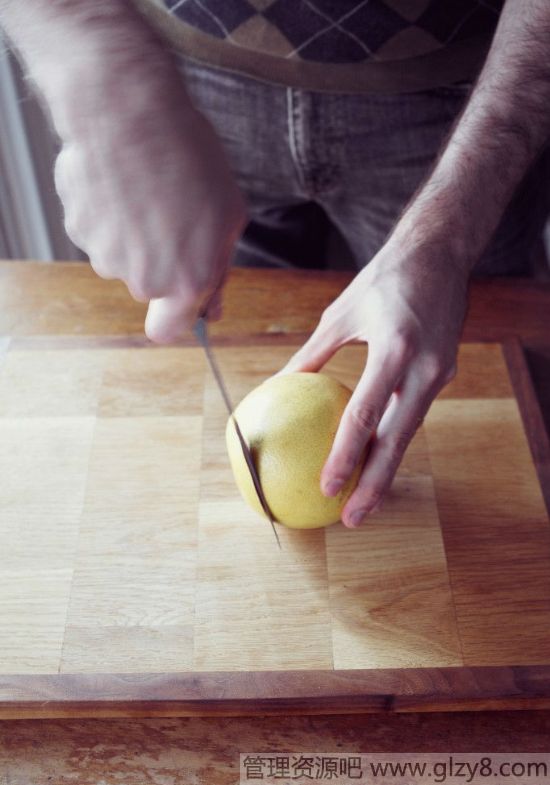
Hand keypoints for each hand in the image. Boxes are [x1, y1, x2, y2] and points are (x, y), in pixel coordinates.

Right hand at [54, 67, 245, 341]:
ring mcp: (106, 256)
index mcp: (185, 282)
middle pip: (149, 285)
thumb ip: (218, 270)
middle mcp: (144, 279)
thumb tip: (212, 309)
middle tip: (174, 213)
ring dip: (134, 233)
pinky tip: (121, 180)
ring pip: (122, 256)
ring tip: (148, 189)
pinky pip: (98, 231)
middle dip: (161, 259)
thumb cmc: (187, 158)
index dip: (176, 316)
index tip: (181, 298)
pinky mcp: (78, 229)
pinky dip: (108, 212)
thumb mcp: (230, 215)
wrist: (128, 112)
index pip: (169, 330)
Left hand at [281, 240, 468, 526]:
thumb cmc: (383, 279)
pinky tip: (376, 456)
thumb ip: (311, 354)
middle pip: (398, 440)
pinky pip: (413, 412)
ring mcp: (439, 372)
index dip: (346, 455)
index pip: (366, 415)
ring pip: (409, 432)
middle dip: (376, 484)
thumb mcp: (340, 312)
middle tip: (352, 519)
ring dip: (387, 467)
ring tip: (363, 500)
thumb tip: (280, 385)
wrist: (440, 254)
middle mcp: (424, 368)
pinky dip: (395, 438)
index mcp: (395, 350)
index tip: (327, 486)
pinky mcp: (444, 371)